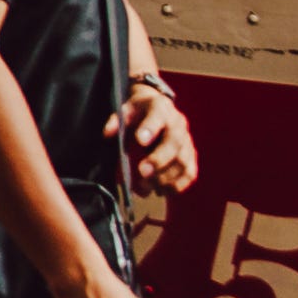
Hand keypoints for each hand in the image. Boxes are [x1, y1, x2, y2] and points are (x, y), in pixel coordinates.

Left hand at [122, 75, 200, 197]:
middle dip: (159, 159)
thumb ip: (116, 121)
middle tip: (142, 172)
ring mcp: (187, 141)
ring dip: (164, 177)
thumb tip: (107, 133)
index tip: (140, 141)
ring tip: (145, 186)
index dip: (150, 129)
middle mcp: (178, 124)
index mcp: (160, 107)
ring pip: (183, 161)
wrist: (159, 110)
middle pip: (174, 142)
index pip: (158, 115)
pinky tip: (159, 190)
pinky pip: (189, 174)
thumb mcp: (126, 110)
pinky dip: (175, 186)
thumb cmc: (139, 113)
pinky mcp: (190, 156)